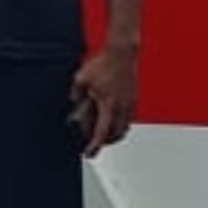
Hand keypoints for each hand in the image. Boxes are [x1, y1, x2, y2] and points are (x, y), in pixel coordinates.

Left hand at [70, 39, 138, 154]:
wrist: (121, 54)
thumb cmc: (104, 64)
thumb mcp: (82, 78)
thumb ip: (76, 92)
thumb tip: (74, 101)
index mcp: (108, 106)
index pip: (100, 133)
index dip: (94, 146)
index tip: (89, 153)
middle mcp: (121, 109)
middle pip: (114, 136)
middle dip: (104, 142)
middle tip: (94, 142)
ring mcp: (129, 105)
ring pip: (123, 130)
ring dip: (113, 135)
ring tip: (103, 134)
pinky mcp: (133, 100)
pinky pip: (128, 121)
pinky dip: (120, 126)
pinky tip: (114, 121)